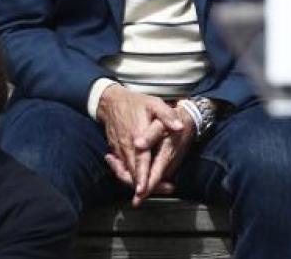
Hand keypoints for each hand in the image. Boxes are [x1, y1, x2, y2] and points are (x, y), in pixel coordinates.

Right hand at [96, 85, 184, 203]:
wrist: (110, 101)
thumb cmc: (135, 102)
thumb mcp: (154, 104)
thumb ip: (167, 115)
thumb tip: (180, 127)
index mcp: (136, 136)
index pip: (140, 161)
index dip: (142, 177)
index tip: (143, 190)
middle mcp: (126, 147)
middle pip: (132, 173)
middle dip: (144, 187)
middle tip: (164, 190)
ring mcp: (119, 150)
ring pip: (126, 174)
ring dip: (136, 184)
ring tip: (153, 189)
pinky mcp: (116, 152)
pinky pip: (122, 169)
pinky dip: (129, 177)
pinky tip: (141, 181)